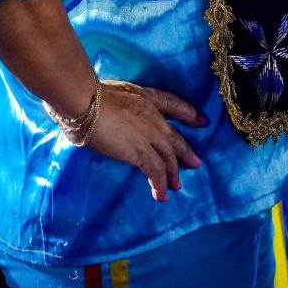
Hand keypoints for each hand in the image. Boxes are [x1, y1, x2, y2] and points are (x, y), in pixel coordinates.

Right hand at [87, 79, 206, 202]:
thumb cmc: (91, 94)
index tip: (202, 121)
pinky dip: (159, 184)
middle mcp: (153, 116)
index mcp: (147, 97)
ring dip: (173, 173)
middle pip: (174, 137)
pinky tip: (161, 195)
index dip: (189, 113)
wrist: (86, 101)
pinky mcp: (139, 151)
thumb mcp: (116, 92)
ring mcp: (149, 134)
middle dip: (186, 152)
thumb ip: (123, 105)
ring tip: (177, 186)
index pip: (174, 104)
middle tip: (195, 163)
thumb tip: (114, 115)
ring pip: (168, 156)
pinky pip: (155, 171)